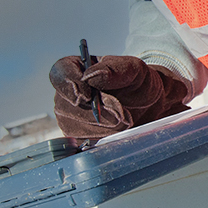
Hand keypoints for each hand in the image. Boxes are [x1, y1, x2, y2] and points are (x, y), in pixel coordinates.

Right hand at [50, 55, 188, 139]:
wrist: (148, 105)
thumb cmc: (137, 81)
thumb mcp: (132, 69)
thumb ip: (113, 69)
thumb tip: (90, 76)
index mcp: (75, 67)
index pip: (59, 74)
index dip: (69, 85)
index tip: (87, 96)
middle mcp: (66, 92)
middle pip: (67, 105)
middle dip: (96, 111)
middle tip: (120, 111)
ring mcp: (69, 115)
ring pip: (76, 125)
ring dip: (104, 124)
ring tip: (124, 116)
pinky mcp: (77, 135)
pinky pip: (84, 139)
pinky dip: (105, 136)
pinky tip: (118, 128)